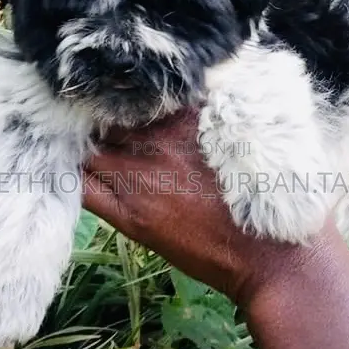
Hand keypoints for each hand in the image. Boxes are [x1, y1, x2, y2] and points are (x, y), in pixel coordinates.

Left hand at [82, 108, 330, 306]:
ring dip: (88, 147)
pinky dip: (76, 178)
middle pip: (108, 119)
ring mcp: (139, 178)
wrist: (272, 256)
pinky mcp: (130, 216)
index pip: (138, 94)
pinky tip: (81, 175)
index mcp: (189, 117)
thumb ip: (218, 111)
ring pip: (90, 149)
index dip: (126, 97)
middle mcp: (158, 141)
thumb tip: (199, 92)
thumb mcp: (250, 136)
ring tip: (87, 150)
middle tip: (100, 125)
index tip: (124, 99)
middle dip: (101, 120)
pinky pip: (83, 188)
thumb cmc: (273, 196)